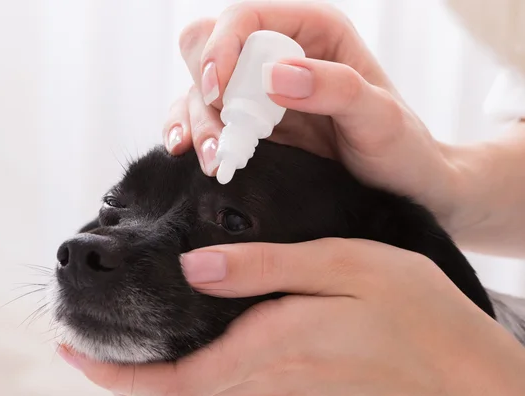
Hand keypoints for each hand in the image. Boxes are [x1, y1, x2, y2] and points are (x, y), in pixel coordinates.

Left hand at [58, 239, 524, 395]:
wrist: (470, 376)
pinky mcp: (308, 395)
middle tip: (88, 348)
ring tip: (130, 348)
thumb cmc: (416, 313)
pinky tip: (198, 351)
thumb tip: (194, 269)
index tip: (71, 353)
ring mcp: (290, 395)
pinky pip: (239, 393)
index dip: (118, 375)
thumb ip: (266, 269)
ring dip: (161, 378)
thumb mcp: (344, 267)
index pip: (176, 379)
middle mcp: (273, 381)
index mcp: (272, 347)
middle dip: (129, 378)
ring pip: (207, 395)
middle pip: (183, 394)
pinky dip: (202, 378)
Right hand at [163, 1, 469, 233]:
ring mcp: (259, 90)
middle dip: (204, 87)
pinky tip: (192, 154)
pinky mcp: (249, 122)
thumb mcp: (380, 117)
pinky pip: (202, 117)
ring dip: (196, 121)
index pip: (245, 17)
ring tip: (216, 160)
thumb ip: (336, 88)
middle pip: (208, 46)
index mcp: (312, 30)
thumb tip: (275, 76)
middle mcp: (279, 53)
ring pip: (197, 87)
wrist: (399, 183)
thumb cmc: (399, 145)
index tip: (218, 91)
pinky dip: (192, 133)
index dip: (222, 47)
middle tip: (222, 133)